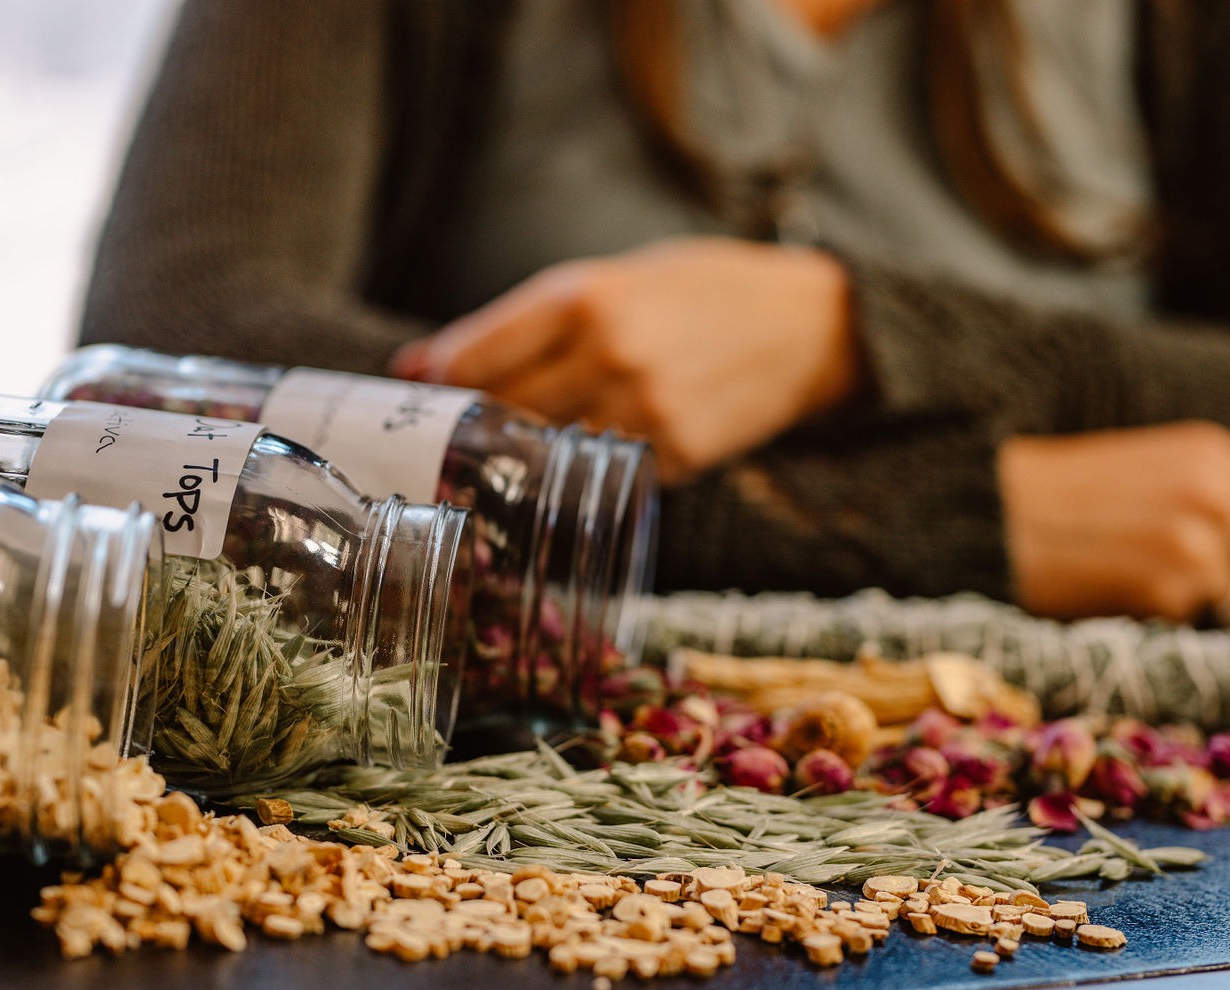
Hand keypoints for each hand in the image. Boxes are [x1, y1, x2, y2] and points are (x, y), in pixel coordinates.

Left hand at [391, 237, 859, 483]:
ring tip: (512, 445)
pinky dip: (580, 468)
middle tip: (451, 429)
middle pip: (502, 409)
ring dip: (521, 452)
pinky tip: (580, 456)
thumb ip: (526, 320)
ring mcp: (643, 412)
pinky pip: (599, 473)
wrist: (813, 326)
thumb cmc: (704, 289)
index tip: (416, 391)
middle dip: (471, 421)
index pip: (477, 356)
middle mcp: (609, 354)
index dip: (437, 380)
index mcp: (587, 297)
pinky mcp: (674, 457)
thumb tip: (425, 364)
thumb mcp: (617, 277)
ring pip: (544, 450)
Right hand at [998, 422, 1229, 625]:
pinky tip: (1118, 591)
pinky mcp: (1168, 586)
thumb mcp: (1153, 477)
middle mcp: (1217, 491)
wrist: (988, 514)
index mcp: (1214, 455)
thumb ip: (1222, 503)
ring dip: (1206, 604)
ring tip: (1140, 581)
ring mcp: (1196, 541)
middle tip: (1188, 584)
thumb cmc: (1063, 500)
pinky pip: (1196, 619)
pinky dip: (1164, 617)